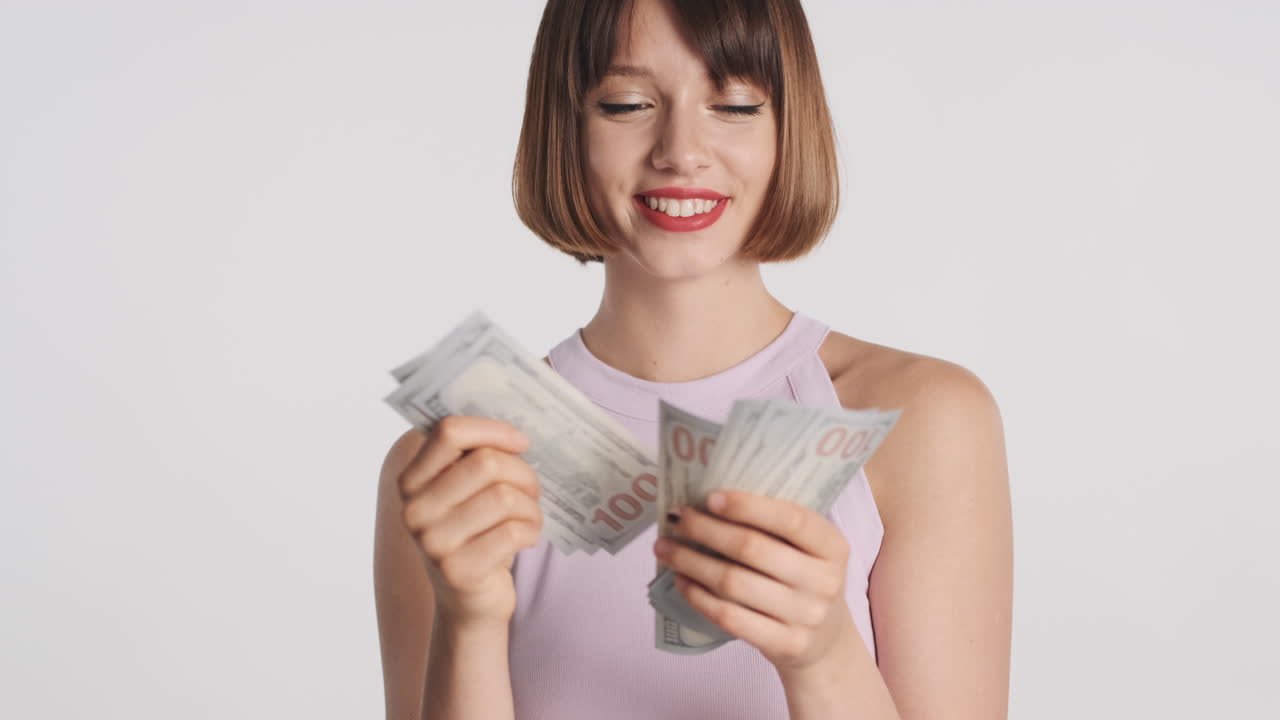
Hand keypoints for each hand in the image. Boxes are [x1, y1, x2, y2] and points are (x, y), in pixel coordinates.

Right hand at [398, 415, 542, 627]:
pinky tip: (527, 537)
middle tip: (532, 489)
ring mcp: (433, 543)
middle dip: (522, 473)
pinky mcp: (459, 570)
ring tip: (530, 516)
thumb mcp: (463, 495)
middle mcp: (414, 510)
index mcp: (411, 481)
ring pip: (504, 496)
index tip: (520, 442)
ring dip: (530, 505)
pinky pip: (513, 531)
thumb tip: (514, 430)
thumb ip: (473, 459)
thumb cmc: (475, 536)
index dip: (492, 430)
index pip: (449, 432)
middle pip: (486, 463)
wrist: (470, 603)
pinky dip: (531, 530)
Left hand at [653, 489, 857, 672]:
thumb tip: (709, 500)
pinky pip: (730, 617)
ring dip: (691, 561)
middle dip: (705, 530)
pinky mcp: (786, 645)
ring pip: (734, 583)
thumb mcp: (806, 549)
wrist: (825, 641)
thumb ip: (774, 525)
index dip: (747, 506)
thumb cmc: (803, 580)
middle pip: (752, 549)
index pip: (790, 519)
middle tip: (675, 518)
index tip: (709, 497)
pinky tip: (681, 580)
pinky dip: (698, 596)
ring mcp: (806, 616)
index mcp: (832, 546)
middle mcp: (825, 581)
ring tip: (665, 548)